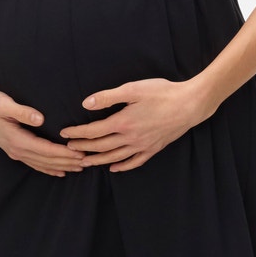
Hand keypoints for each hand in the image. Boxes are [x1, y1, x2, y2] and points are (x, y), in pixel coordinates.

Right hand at [0, 85, 87, 177]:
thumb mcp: (4, 104)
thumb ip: (22, 111)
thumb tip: (40, 119)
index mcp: (17, 140)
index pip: (46, 150)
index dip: (64, 153)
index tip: (80, 153)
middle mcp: (18, 150)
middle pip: (47, 160)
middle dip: (68, 162)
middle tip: (88, 162)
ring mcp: (16, 152)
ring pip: (43, 165)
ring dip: (62, 167)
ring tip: (80, 168)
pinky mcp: (16, 151)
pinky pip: (35, 164)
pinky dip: (49, 169)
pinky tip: (60, 172)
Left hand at [58, 77, 209, 171]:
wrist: (190, 104)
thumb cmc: (162, 93)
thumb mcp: (133, 89)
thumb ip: (108, 97)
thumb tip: (86, 104)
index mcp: (123, 122)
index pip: (93, 131)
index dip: (77, 133)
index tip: (65, 134)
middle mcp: (130, 138)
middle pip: (101, 147)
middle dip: (83, 148)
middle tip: (69, 149)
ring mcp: (142, 146)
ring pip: (115, 157)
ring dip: (97, 160)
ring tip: (84, 162)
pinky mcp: (153, 148)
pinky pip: (134, 162)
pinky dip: (122, 166)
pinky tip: (114, 168)